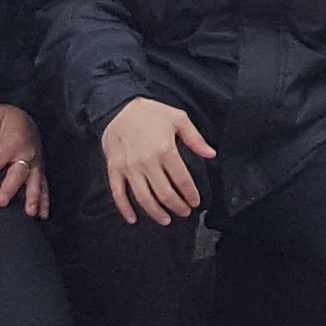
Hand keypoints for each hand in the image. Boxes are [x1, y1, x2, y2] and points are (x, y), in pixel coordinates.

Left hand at [0, 102, 48, 214]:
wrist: (27, 119)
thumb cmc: (7, 119)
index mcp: (13, 141)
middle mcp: (26, 154)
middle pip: (18, 173)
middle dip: (10, 188)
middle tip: (1, 202)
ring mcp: (35, 164)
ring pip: (35, 182)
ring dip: (33, 198)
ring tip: (29, 212)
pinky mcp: (39, 171)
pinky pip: (44, 186)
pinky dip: (44, 201)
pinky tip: (42, 214)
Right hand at [99, 97, 214, 224]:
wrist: (118, 106)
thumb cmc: (149, 112)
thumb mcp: (178, 118)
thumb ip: (195, 138)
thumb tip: (211, 154)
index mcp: (165, 150)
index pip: (182, 181)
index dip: (190, 195)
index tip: (195, 202)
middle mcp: (147, 162)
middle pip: (165, 194)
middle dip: (177, 206)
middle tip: (184, 212)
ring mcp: (129, 168)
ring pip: (144, 199)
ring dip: (156, 213)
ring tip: (166, 219)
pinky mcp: (114, 169)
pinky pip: (118, 194)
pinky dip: (125, 209)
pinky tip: (133, 219)